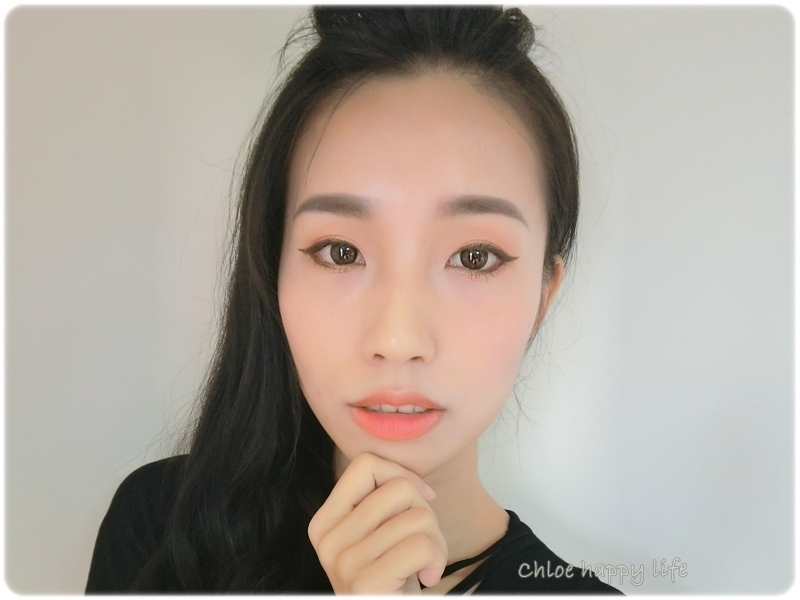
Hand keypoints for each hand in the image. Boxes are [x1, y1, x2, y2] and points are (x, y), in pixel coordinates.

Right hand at [308, 452, 447, 593]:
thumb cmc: (392, 582)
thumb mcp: (379, 536)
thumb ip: (384, 503)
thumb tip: (415, 483)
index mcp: (324, 522)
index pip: (365, 464)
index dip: (402, 475)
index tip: (419, 502)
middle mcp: (326, 540)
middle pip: (398, 488)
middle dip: (425, 512)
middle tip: (421, 545)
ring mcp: (342, 562)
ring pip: (417, 517)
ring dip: (436, 541)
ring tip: (424, 565)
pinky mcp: (365, 582)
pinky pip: (421, 545)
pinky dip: (436, 559)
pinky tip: (427, 578)